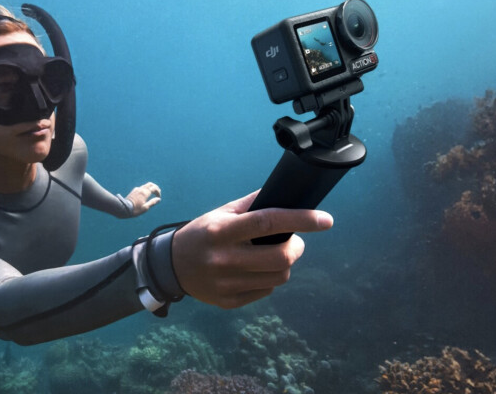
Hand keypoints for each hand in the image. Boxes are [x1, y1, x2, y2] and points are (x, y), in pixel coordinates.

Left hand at [125, 182, 161, 216]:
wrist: (124, 208)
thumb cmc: (135, 209)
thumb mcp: (145, 208)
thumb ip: (152, 202)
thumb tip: (158, 199)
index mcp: (145, 193)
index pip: (154, 188)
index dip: (158, 192)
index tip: (158, 197)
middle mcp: (141, 189)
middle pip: (150, 184)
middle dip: (155, 187)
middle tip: (157, 192)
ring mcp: (136, 190)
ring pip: (145, 185)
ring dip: (150, 188)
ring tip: (152, 193)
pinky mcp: (133, 191)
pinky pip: (141, 187)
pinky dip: (145, 189)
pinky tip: (144, 194)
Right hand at [172, 190, 332, 308]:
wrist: (171, 266)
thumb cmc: (201, 233)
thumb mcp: (221, 213)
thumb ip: (251, 205)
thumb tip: (284, 193)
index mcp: (222, 231)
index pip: (269, 222)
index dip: (301, 220)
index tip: (325, 220)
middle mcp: (224, 258)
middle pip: (281, 257)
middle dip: (297, 247)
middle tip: (294, 241)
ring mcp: (226, 283)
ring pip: (278, 277)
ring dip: (285, 264)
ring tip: (273, 255)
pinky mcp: (228, 301)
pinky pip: (266, 291)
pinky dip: (268, 279)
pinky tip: (256, 271)